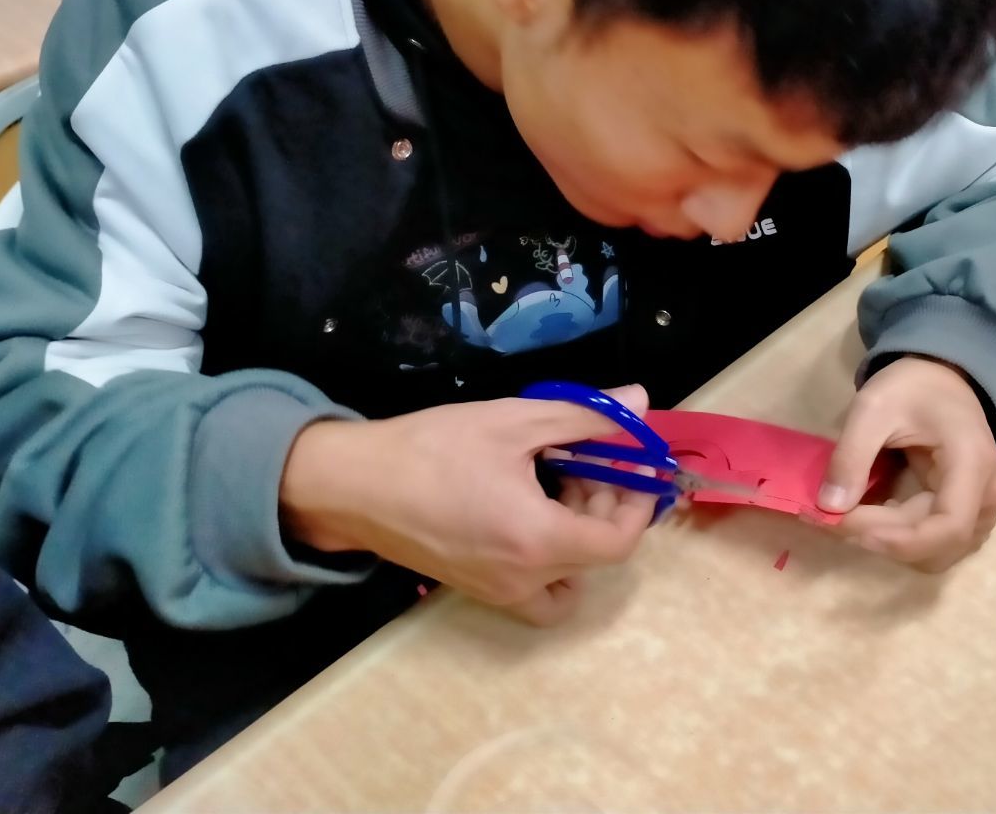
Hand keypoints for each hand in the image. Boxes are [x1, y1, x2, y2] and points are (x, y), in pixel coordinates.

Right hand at [280, 386, 657, 624]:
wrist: (354, 485)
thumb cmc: (432, 448)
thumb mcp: (514, 421)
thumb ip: (586, 416)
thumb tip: (641, 402)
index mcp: (537, 541)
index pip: (619, 542)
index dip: (637, 503)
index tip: (631, 463)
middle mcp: (524, 580)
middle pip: (597, 554)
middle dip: (605, 504)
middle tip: (587, 457)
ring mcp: (499, 593)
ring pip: (570, 576)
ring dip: (580, 534)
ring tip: (559, 482)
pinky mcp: (478, 591)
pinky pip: (535, 588)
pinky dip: (549, 557)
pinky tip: (530, 508)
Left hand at [817, 357, 995, 572]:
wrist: (942, 378)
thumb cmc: (912, 387)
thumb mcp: (873, 407)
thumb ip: (851, 454)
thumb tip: (829, 507)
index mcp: (972, 464)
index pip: (949, 526)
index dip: (899, 540)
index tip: (848, 525)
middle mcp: (986, 496)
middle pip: (936, 543)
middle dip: (880, 538)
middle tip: (828, 517)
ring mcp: (980, 509)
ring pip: (933, 552)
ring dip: (886, 543)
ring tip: (843, 516)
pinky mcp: (964, 514)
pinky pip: (931, 542)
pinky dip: (895, 537)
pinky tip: (864, 515)